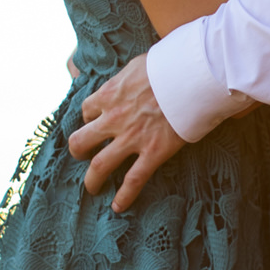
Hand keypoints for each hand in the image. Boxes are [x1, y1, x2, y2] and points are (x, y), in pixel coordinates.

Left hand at [68, 55, 184, 210]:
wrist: (192, 76)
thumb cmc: (169, 65)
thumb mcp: (138, 63)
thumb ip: (126, 75)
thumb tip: (128, 77)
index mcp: (109, 95)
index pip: (87, 110)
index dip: (89, 118)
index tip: (95, 122)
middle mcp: (114, 119)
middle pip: (81, 140)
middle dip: (78, 151)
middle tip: (82, 155)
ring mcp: (132, 138)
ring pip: (99, 166)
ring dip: (92, 180)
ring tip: (92, 188)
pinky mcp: (153, 152)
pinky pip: (133, 180)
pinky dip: (124, 197)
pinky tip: (118, 207)